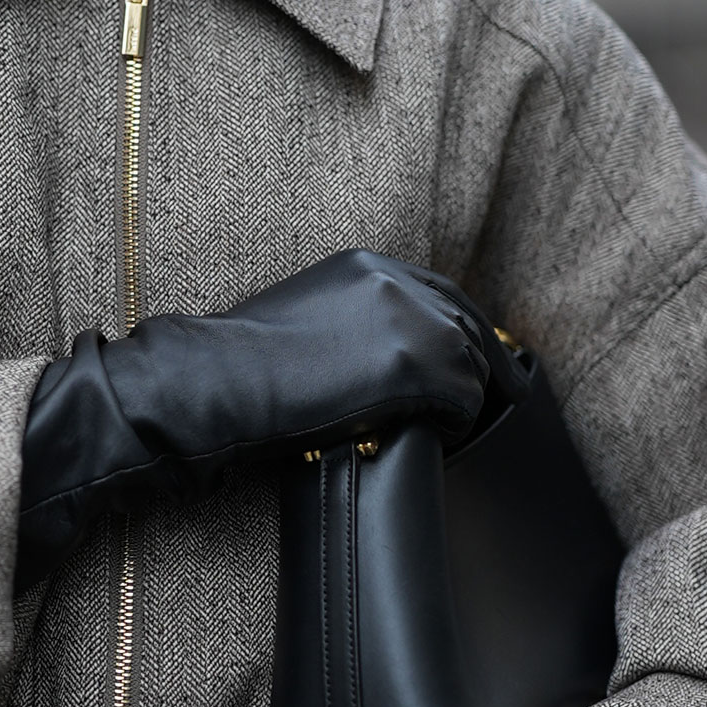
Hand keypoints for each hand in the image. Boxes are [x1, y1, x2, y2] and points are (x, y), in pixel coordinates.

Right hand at [16, 251, 499, 587]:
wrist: (219, 382)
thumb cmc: (241, 364)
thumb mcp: (303, 316)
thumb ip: (349, 319)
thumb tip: (375, 354)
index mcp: (366, 264)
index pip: (440, 293)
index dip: (458, 332)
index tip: (467, 361)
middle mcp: (396, 281)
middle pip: (468, 322)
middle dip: (481, 364)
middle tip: (486, 403)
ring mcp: (411, 319)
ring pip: (473, 363)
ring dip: (467, 399)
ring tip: (451, 431)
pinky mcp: (418, 365)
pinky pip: (466, 401)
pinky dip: (460, 425)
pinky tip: (438, 441)